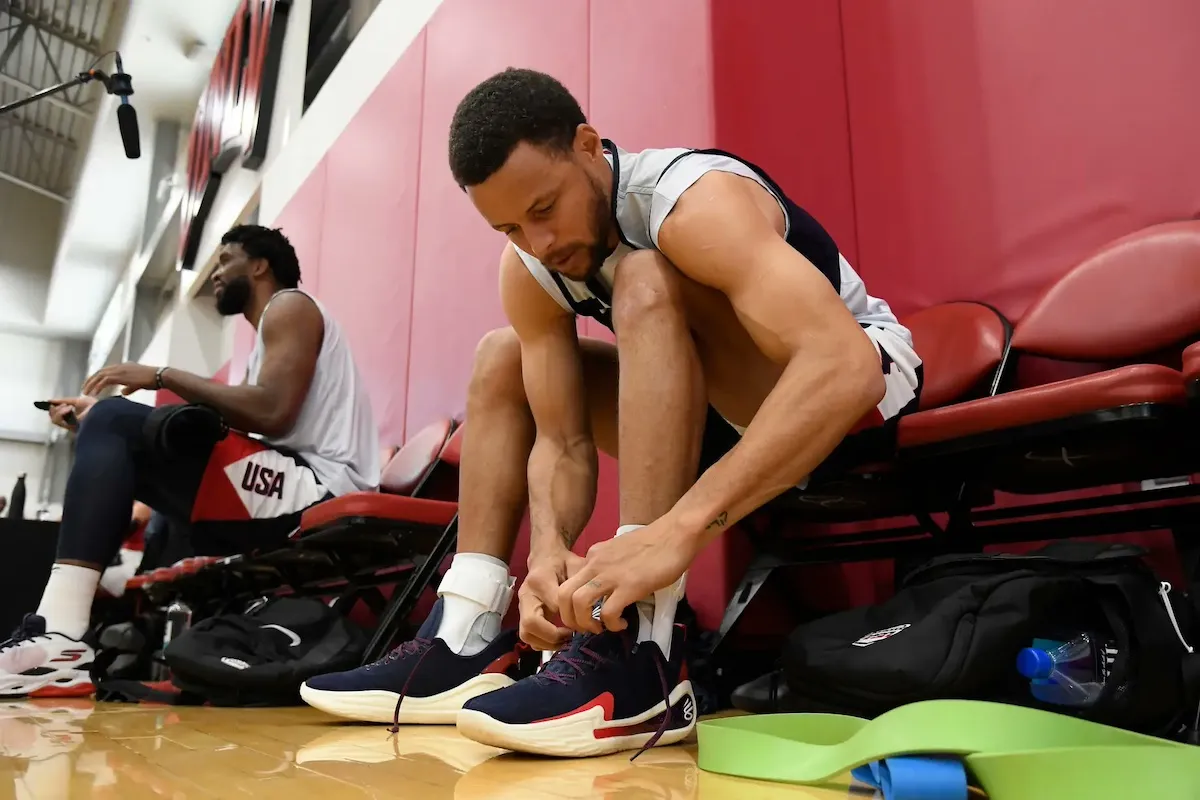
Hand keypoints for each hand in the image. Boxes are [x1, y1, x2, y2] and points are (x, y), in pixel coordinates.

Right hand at [46, 396, 96, 429]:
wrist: (104, 409)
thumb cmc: (95, 406)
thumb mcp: (77, 401)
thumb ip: (64, 401)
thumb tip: (50, 400)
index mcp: (72, 419)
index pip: (57, 416)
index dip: (52, 409)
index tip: (51, 402)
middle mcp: (71, 424)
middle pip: (53, 419)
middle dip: (55, 409)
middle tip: (64, 404)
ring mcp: (71, 427)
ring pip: (54, 420)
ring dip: (58, 410)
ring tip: (69, 406)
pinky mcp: (71, 428)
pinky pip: (58, 421)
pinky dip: (61, 412)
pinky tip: (70, 408)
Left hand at [81, 363, 159, 396]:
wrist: (159, 376)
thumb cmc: (153, 380)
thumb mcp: (139, 384)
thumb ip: (129, 387)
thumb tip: (123, 391)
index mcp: (124, 366)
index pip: (106, 370)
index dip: (97, 377)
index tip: (91, 384)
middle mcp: (120, 366)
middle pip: (100, 371)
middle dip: (90, 380)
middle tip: (84, 389)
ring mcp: (120, 370)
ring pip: (99, 375)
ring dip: (91, 384)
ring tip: (85, 392)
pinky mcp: (121, 375)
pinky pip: (104, 381)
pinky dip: (98, 387)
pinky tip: (94, 394)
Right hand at [518, 547, 584, 650]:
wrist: (545, 558)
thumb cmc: (563, 563)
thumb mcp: (577, 566)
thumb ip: (582, 583)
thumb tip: (592, 606)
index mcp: (540, 580)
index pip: (554, 605)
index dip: (570, 616)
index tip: (585, 620)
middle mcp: (527, 594)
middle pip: (531, 623)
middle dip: (553, 635)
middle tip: (571, 635)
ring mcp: (522, 606)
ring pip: (526, 634)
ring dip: (546, 643)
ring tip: (566, 640)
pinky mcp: (523, 615)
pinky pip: (528, 636)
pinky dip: (542, 643)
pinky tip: (559, 640)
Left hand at [558, 520, 698, 634]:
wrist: (676, 533)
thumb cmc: (655, 541)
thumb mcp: (621, 550)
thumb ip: (609, 565)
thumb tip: (608, 585)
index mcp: (593, 555)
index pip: (569, 582)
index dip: (572, 604)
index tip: (585, 614)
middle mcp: (595, 563)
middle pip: (563, 594)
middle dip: (569, 618)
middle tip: (585, 628)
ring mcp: (611, 574)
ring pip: (578, 603)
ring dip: (585, 623)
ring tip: (600, 629)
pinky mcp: (629, 586)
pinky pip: (608, 612)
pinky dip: (612, 625)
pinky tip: (622, 625)